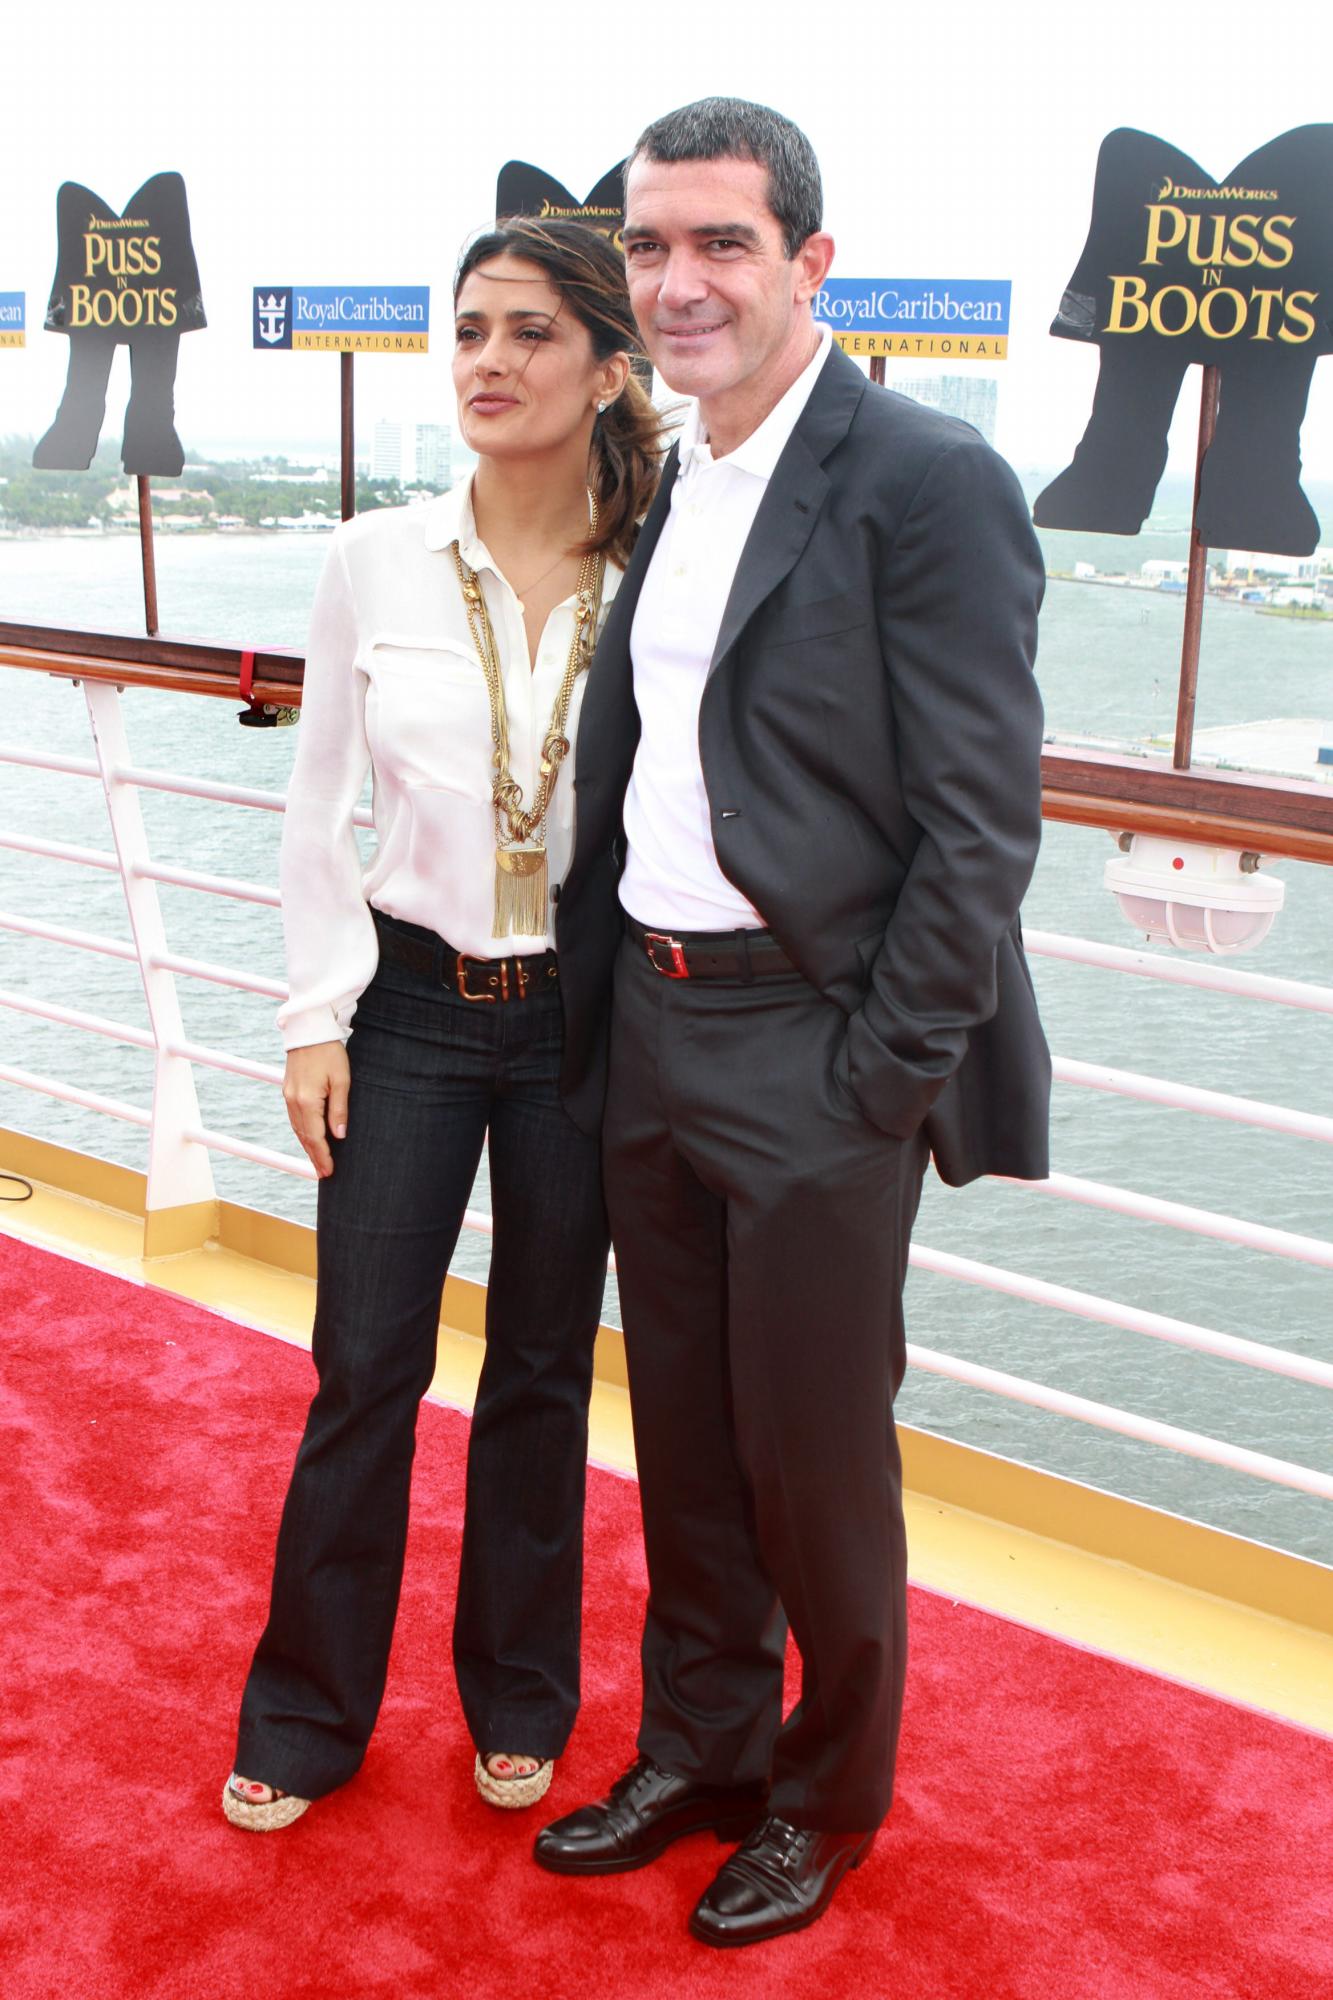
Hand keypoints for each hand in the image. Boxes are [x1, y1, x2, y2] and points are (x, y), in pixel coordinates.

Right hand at [282, 1041, 349, 1178]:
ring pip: (297, 1129)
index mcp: (307, 1100)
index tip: (329, 1171)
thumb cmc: (330, 1053)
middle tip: (324, 1174)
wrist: (309, 1031)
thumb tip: (339, 1135)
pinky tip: (309, 1139)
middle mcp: (293, 1101)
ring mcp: (287, 1096)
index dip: (322, 1156)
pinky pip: (294, 1119)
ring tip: (318, 1162)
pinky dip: (302, 1132)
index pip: (315, 1136)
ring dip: (307, 1146)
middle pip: (304, 1136)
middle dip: (314, 1156)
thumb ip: (339, 1109)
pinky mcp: (288, 1091)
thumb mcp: (341, 1080)